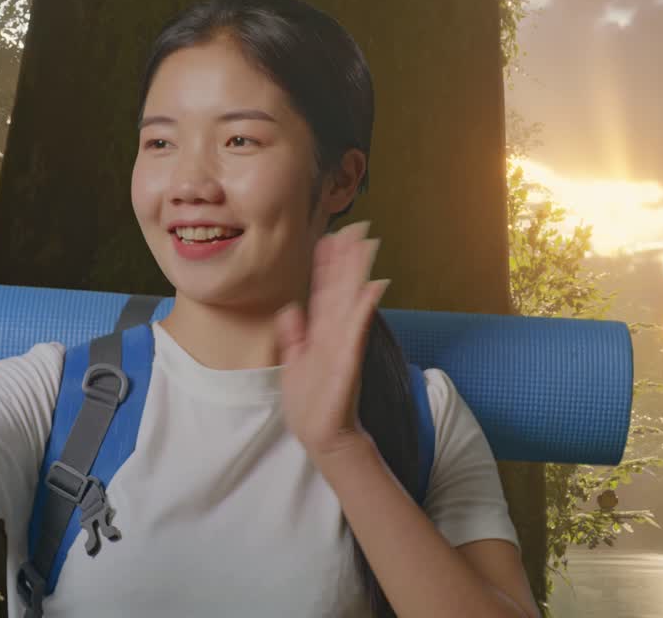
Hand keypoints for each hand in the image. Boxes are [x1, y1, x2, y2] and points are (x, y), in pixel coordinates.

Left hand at [274, 220, 389, 462]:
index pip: (324, 290)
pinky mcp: (348, 360)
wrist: (322, 436)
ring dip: (358, 273)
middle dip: (347, 258)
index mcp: (319, 333)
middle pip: (341, 288)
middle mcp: (333, 333)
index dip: (327, 264)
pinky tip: (372, 287)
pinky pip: (356, 330)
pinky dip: (363, 308)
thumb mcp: (294, 363)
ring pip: (351, 300)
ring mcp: (343, 345)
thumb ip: (293, 335)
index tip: (330, 237)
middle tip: (356, 227)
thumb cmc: (310, 403)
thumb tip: (290, 307)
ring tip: (366, 244)